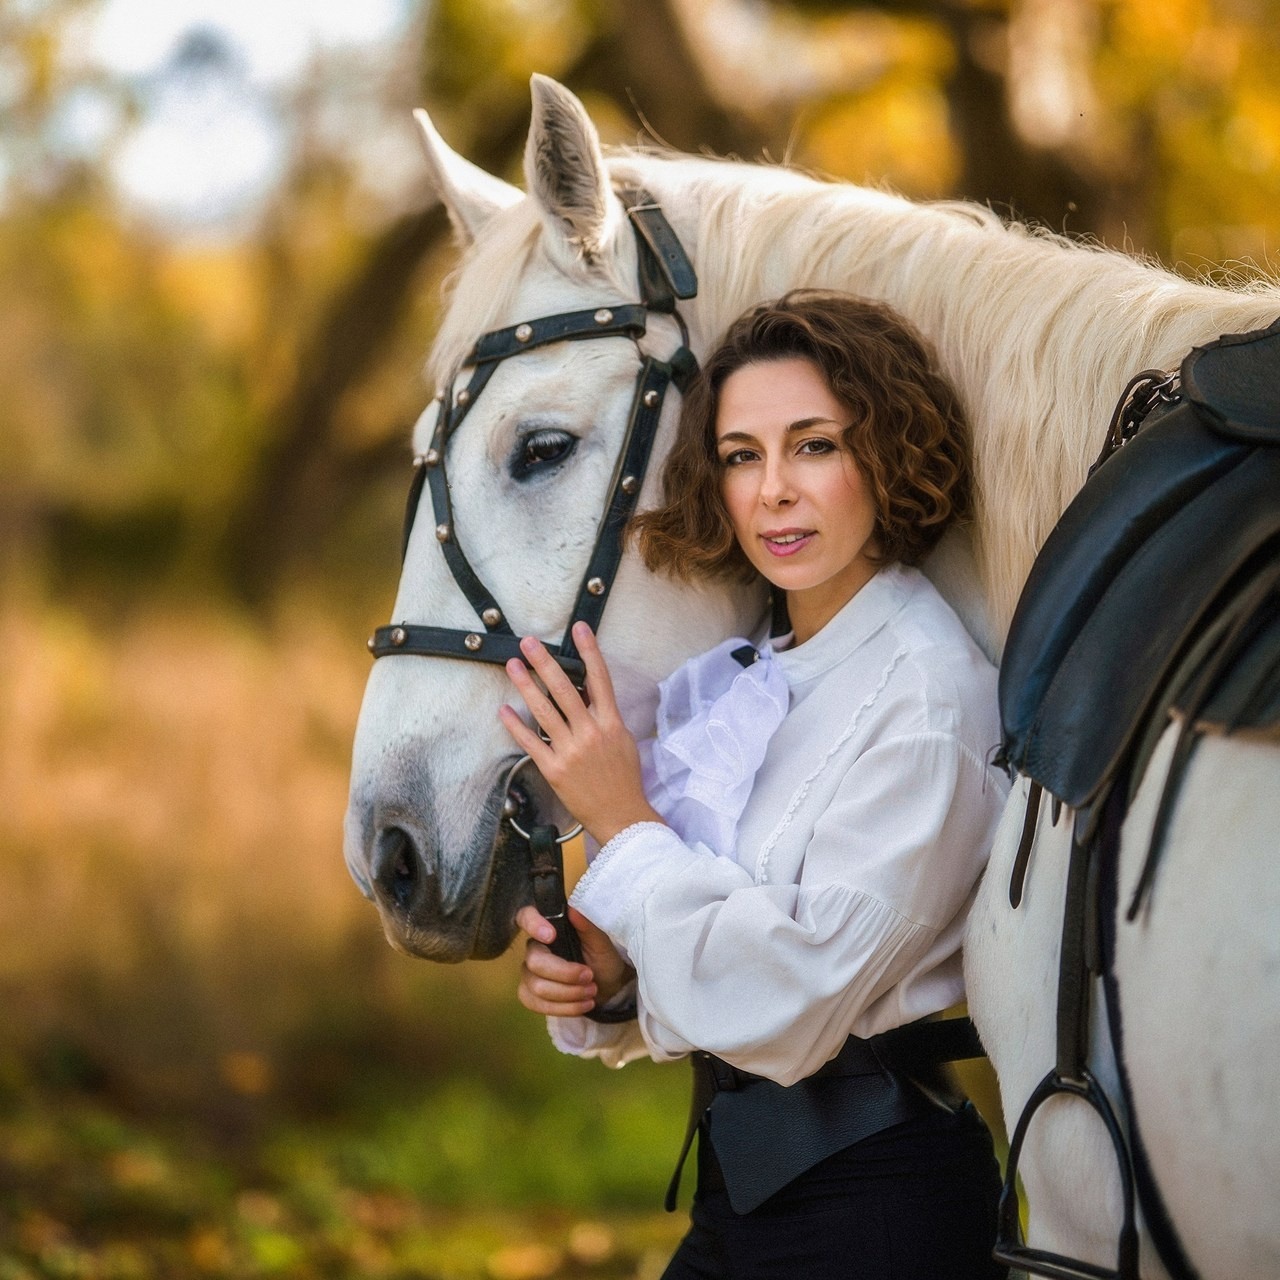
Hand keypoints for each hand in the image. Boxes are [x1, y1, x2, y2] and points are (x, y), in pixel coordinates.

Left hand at [499, 621, 663, 845]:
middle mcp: (591, 733)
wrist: (622, 815)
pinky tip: (504, 710)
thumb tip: (589, 690)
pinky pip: (531, 742)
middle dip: (545, 662)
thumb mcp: (623, 740)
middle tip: (529, 643)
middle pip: (565, 689)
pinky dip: (515, 725)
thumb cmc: (624, 779)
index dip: (590, 651)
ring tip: (513, 666)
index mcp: (611, 723)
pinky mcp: (554, 769)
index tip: (579, 628)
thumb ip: (605, 715)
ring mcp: (571, 751)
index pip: (600, 679)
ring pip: (544, 711)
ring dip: (526, 686)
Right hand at [516, 904, 633, 1014]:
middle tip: (589, 976)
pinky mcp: (530, 995)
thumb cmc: (602, 959)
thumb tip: (573, 909)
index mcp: (548, 928)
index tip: (551, 935)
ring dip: (568, 993)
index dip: (533, 924)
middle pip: (535, 961)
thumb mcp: (601, 942)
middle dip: (565, 974)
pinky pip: (536, 1004)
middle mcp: (534, 948)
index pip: (526, 916)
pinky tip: (583, 1006)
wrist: (607, 987)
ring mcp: (529, 973)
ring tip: (591, 992)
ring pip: (536, 987)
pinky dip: (563, 1008)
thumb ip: (587, 926)